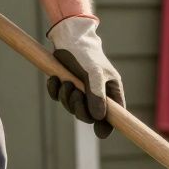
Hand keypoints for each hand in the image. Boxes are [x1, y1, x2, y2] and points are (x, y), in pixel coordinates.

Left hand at [46, 16, 124, 138]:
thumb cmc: (87, 53)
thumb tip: (98, 118)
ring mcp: (81, 91)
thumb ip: (96, 96)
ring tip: (65, 81)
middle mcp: (98, 95)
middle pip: (89, 116)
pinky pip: (59, 97)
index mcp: (111, 92)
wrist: (69, 36)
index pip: (114, 117)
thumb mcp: (94, 74)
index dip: (107, 126)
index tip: (100, 133)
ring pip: (72, 108)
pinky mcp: (66, 85)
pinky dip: (55, 90)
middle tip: (73, 93)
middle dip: (78, 107)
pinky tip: (54, 78)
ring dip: (65, 97)